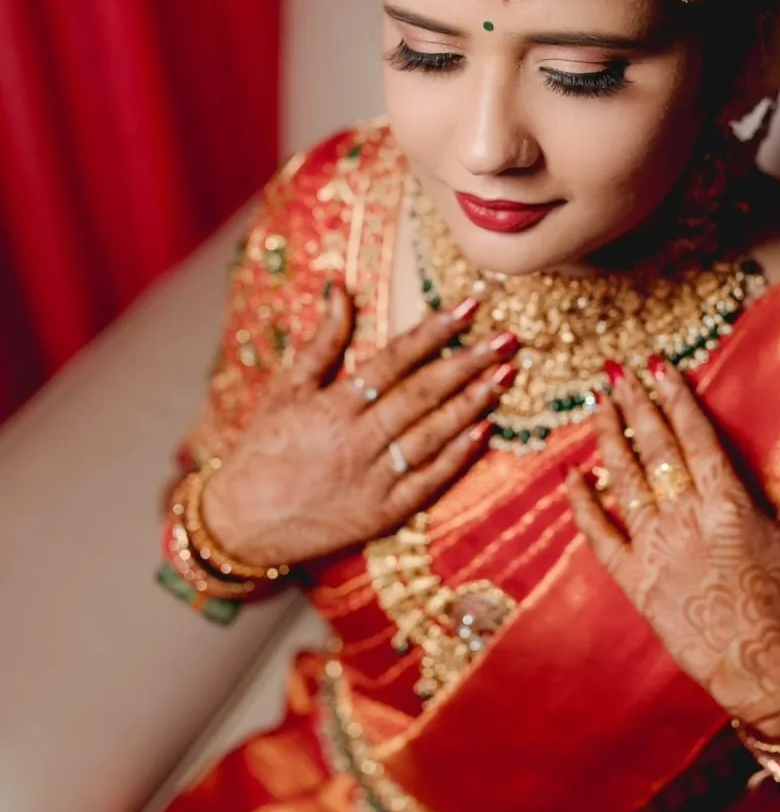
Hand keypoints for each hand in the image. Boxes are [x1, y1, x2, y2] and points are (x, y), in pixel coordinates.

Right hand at [199, 288, 515, 567]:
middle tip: (507, 339)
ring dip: (471, 405)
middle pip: (421, 395)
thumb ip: (321, 342)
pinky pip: (427, 482)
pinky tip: (485, 432)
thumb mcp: (285, 390)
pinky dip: (457, 457)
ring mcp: (371, 480)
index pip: (393, 360)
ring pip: (431, 436)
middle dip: (467, 364)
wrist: (240, 523)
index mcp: (332, 405)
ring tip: (506, 377)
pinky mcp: (381, 514)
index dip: (433, 332)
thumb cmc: (261, 448)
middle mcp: (356, 440)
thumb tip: (340, 289)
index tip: (469, 307)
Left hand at [566, 358, 779, 733]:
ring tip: (598, 405)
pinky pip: (601, 537)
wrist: (771, 671)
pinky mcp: (636, 585)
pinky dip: (584, 505)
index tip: (657, 367)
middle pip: (654, 451)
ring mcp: (657, 553)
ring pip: (624, 483)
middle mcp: (688, 522)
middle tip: (617, 372)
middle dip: (634, 405)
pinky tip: (572, 475)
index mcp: (731, 505)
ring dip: (608, 440)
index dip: (673, 398)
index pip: (694, 437)